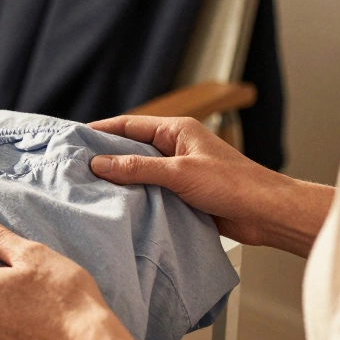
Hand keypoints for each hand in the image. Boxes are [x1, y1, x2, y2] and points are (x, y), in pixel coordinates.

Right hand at [87, 115, 330, 256]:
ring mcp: (178, 171)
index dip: (100, 130)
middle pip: (130, 147)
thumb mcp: (179, 173)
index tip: (74, 138)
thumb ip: (137, 168)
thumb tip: (99, 164)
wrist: (266, 214)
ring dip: (120, 179)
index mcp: (176, 130)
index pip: (129, 124)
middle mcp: (175, 147)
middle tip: (75, 166)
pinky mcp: (182, 193)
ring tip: (89, 188)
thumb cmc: (234, 185)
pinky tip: (117, 205)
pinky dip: (134, 196)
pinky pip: (150, 191)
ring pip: (139, 171)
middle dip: (105, 156)